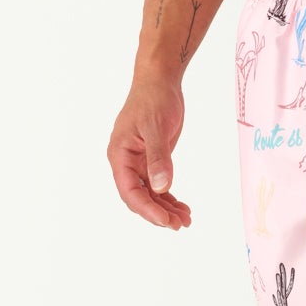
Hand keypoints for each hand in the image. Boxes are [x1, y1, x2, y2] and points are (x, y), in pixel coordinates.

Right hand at [107, 73, 190, 228]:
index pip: (130, 190)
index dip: (147, 209)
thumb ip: (158, 159)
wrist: (159, 81)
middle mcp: (126, 162)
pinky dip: (169, 197)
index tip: (165, 221)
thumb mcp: (156, 128)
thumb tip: (161, 188)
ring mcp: (138, 162)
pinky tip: (182, 207)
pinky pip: (157, 185)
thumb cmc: (153, 99)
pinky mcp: (151, 160)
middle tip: (179, 224)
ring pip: (149, 194)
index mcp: (119, 155)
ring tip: (185, 219)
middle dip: (157, 212)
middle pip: (138, 197)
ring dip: (165, 208)